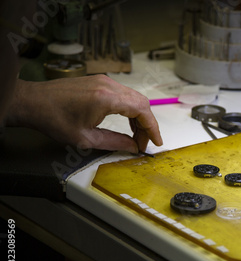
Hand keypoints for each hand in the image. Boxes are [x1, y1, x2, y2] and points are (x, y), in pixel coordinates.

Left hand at [5, 75, 162, 152]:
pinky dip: (130, 109)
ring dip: (139, 117)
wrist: (33, 101)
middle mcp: (108, 85)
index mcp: (106, 99)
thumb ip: (114, 142)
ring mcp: (104, 81)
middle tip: (144, 142)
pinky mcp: (100, 81)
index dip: (153, 128)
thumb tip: (133, 147)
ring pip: (134, 98)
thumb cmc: (53, 119)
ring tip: (135, 136)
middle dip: (147, 124)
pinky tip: (126, 122)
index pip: (142, 110)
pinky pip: (124, 94)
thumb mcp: (85, 138)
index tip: (156, 142)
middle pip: (141, 103)